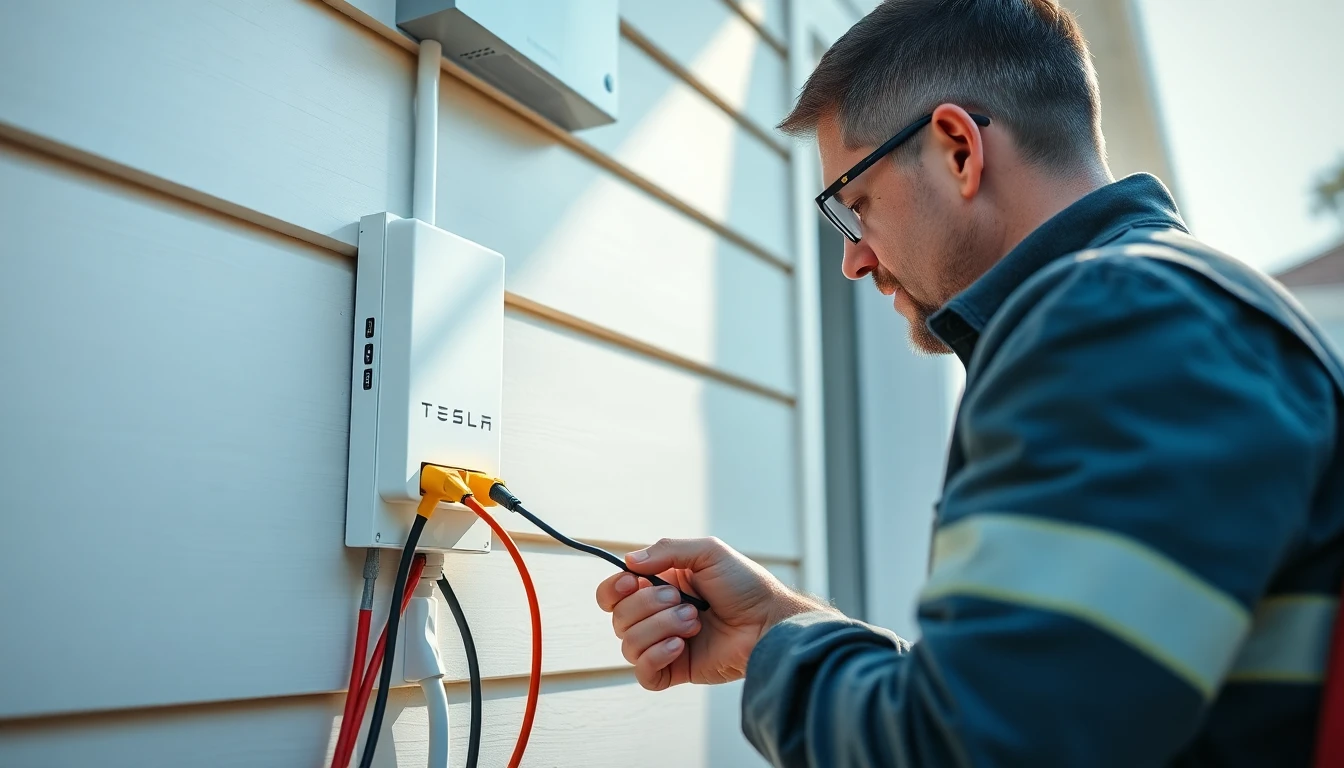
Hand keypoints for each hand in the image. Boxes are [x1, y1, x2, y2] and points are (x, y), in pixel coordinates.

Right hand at [595, 537, 827, 690]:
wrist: (768, 621)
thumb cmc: (744, 585)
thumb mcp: (707, 552)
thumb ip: (666, 550)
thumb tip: (629, 562)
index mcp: (658, 585)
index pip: (613, 593)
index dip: (613, 589)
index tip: (632, 581)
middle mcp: (656, 615)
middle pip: (619, 618)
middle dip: (649, 607)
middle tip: (684, 602)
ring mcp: (664, 644)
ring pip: (629, 645)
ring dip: (660, 629)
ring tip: (694, 623)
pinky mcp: (675, 670)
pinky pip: (644, 673)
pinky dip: (656, 657)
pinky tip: (680, 646)